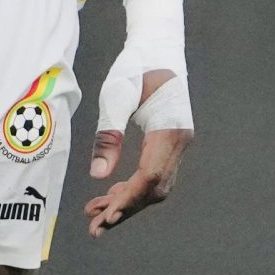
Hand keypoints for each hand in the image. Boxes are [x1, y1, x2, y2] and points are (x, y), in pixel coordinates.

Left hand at [84, 68, 190, 236]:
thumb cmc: (135, 67)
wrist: (157, 47)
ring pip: (155, 186)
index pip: (150, 177)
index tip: (105, 217)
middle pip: (154, 189)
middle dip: (126, 209)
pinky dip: (133, 188)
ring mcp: (178, 144)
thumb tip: (98, 176)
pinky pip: (154, 174)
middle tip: (95, 227)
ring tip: (96, 215)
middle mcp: (180, 141)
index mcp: (170, 131)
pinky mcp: (170, 143)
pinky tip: (110, 195)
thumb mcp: (115, 97)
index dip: (128, 199)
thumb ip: (108, 136)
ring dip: (127, 202)